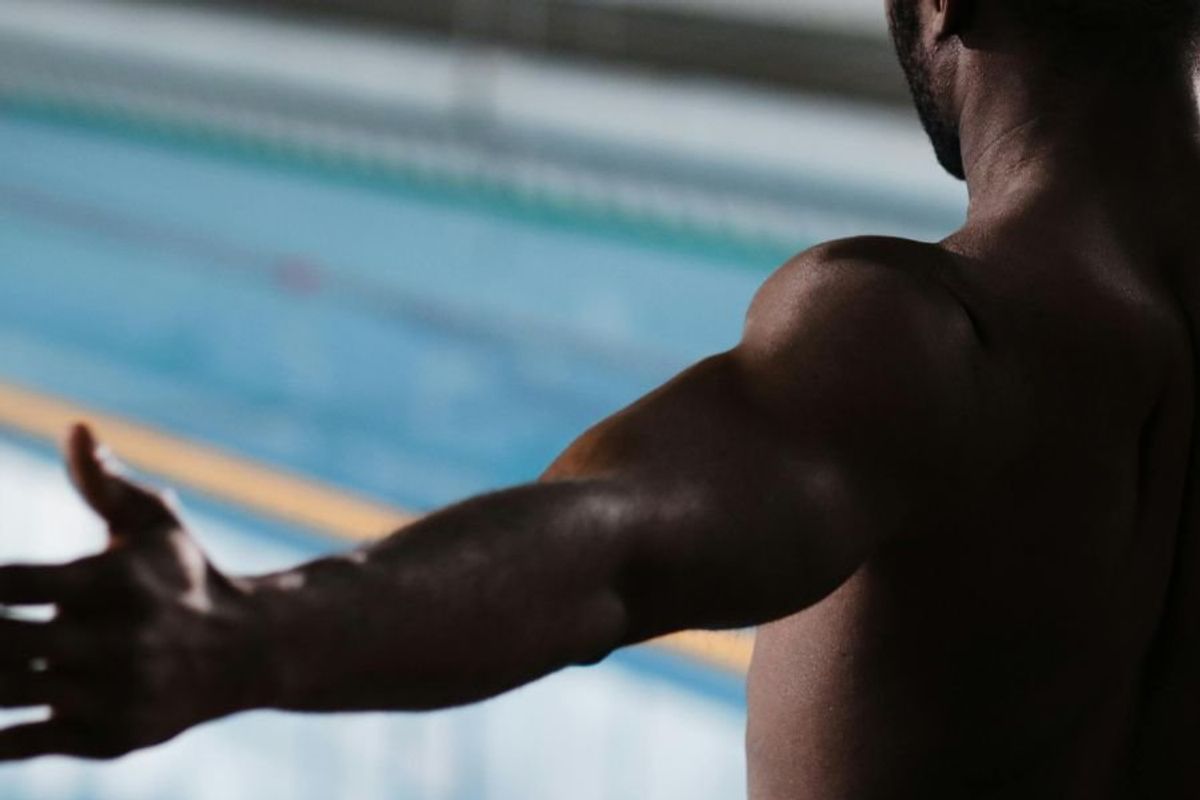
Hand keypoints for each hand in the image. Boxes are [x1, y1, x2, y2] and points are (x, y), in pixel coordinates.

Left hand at [0, 425, 266, 759]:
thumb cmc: (186, 574)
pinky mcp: (113, 736)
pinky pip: (27, 742)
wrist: (250, 649)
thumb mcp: (155, 522)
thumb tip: (75, 427)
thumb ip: (104, 481)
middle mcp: (117, 641)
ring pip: (6, 692)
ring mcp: (115, 694)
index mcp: (115, 583)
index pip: (10, 583)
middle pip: (0, 641)